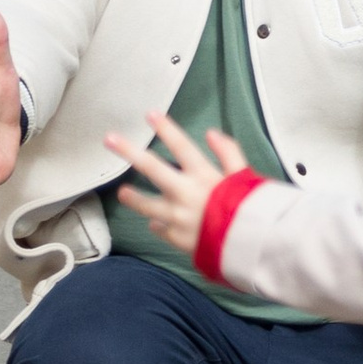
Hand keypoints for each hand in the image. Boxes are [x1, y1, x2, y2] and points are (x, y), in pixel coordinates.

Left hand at [103, 114, 253, 254]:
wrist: (253, 249)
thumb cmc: (251, 210)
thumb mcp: (245, 177)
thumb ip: (228, 153)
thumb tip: (211, 134)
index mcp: (204, 176)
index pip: (181, 146)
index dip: (166, 128)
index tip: (150, 114)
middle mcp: (186, 194)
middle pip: (152, 168)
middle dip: (129, 151)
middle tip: (109, 139)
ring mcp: (178, 218)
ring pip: (147, 205)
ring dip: (133, 198)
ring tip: (123, 192)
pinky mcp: (178, 239)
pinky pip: (162, 230)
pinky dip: (158, 225)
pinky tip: (154, 224)